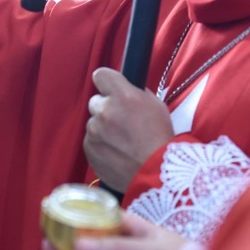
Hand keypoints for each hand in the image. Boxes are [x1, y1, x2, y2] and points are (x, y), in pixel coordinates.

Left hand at [83, 68, 173, 191]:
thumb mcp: (155, 106)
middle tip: (122, 122)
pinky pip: (91, 140)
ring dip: (103, 129)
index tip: (109, 88)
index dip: (106, 82)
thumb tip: (124, 89)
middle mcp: (105, 110)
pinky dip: (100, 144)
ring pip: (94, 123)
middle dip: (106, 109)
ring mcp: (94, 130)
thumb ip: (134, 94)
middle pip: (96, 102)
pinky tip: (116, 152)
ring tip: (122, 142)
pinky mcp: (89, 147)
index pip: (101, 75)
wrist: (155, 173)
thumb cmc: (160, 139)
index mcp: (122, 95)